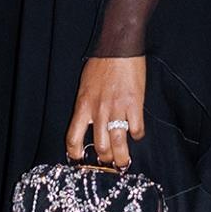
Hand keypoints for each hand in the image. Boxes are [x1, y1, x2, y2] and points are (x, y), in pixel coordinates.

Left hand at [66, 56, 147, 170]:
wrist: (119, 48)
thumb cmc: (101, 63)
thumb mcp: (85, 86)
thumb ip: (87, 106)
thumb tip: (91, 123)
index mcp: (83, 106)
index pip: (73, 138)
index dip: (75, 154)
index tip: (79, 159)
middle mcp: (98, 111)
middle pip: (100, 146)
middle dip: (105, 159)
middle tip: (109, 162)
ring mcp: (117, 109)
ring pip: (118, 144)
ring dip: (121, 158)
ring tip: (123, 163)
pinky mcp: (134, 105)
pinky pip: (136, 130)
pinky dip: (137, 134)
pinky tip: (136, 132)